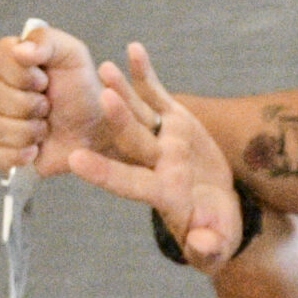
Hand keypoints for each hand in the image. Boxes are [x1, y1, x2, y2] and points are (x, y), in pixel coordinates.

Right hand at [0, 24, 120, 176]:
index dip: (22, 74)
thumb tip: (19, 50)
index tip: (44, 81)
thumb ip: (46, 41)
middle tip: (48, 106)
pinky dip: (16, 154)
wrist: (95, 132)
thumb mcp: (72, 55)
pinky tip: (34, 150)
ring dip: (26, 131)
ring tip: (44, 128)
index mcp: (8, 60)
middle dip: (28, 104)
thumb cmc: (82, 90)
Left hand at [63, 43, 250, 269]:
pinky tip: (134, 50)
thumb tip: (201, 245)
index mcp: (162, 194)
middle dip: (118, 119)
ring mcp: (163, 141)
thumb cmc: (217, 234)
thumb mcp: (217, 246)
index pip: (129, 183)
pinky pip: (157, 96)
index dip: (104, 172)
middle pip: (132, 141)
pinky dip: (145, 75)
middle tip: (102, 97)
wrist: (222, 210)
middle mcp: (156, 164)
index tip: (75, 160)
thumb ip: (208, 247)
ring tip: (105, 68)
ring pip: (138, 113)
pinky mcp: (175, 122)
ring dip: (122, 90)